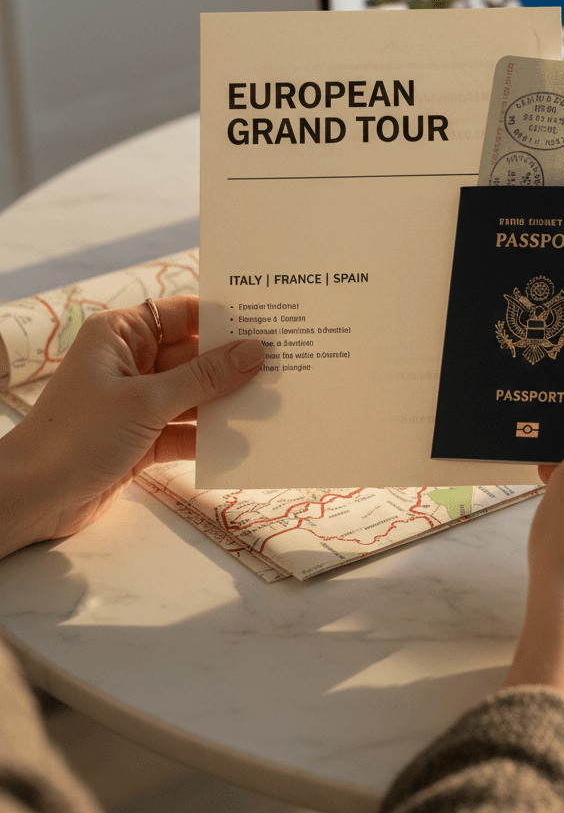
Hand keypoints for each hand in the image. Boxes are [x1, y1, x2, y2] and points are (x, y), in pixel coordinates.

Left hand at [0, 296, 263, 558]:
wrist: (32, 499)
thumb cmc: (78, 435)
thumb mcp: (148, 400)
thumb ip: (206, 377)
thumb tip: (254, 352)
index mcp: (121, 335)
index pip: (181, 314)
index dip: (222, 317)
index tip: (266, 322)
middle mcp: (130, 363)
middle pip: (194, 356)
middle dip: (234, 364)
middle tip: (283, 366)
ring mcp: (137, 403)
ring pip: (195, 395)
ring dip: (227, 402)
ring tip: (274, 403)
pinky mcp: (143, 439)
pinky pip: (187, 430)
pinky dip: (211, 436)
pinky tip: (246, 441)